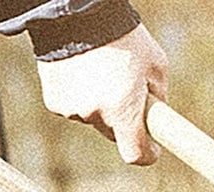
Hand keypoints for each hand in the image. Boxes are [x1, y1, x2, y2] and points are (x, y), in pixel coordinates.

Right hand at [36, 24, 167, 165]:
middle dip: (122, 118)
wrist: (79, 15)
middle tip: (125, 91)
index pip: (135, 153)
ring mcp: (73, 110)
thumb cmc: (124, 37)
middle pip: (113, 132)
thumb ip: (158, 97)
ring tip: (100, 70)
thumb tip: (154, 119)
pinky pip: (73, 107)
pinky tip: (81, 71)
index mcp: (123, 108)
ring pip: (92, 117)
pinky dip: (79, 95)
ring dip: (99, 103)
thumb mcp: (155, 64)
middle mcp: (96, 115)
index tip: (152, 150)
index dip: (147, 154)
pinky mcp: (55, 103)